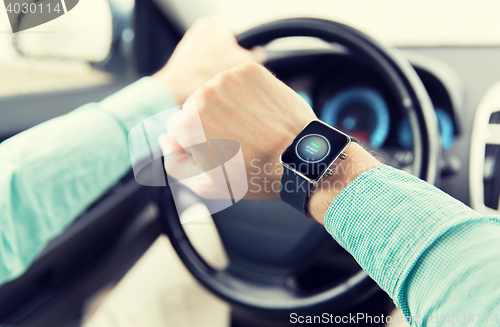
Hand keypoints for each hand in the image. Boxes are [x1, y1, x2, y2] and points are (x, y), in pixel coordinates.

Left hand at [153, 15, 265, 103]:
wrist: (178, 87)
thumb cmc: (209, 72)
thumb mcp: (243, 63)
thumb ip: (256, 55)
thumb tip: (259, 54)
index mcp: (217, 23)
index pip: (238, 38)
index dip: (241, 54)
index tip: (238, 66)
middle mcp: (201, 27)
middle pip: (224, 47)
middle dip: (227, 60)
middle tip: (228, 76)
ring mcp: (189, 41)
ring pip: (212, 57)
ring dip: (215, 67)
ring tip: (214, 80)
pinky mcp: (181, 55)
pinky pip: (199, 64)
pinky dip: (203, 72)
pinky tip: (204, 82)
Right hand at [159, 62, 315, 199]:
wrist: (298, 157)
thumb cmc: (253, 174)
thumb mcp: (205, 185)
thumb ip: (174, 162)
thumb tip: (166, 138)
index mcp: (186, 123)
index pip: (177, 126)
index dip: (195, 142)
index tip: (216, 150)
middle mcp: (203, 94)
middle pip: (195, 106)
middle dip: (209, 122)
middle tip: (235, 141)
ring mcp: (228, 78)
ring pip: (216, 91)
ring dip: (226, 106)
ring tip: (249, 127)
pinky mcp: (250, 70)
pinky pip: (237, 81)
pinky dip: (245, 94)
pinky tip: (258, 113)